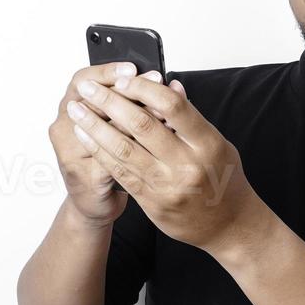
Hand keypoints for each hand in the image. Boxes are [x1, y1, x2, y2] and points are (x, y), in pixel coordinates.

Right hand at [49, 62, 183, 227]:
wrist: (93, 202)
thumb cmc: (105, 159)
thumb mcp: (114, 125)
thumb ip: (130, 104)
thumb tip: (165, 84)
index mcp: (69, 107)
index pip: (83, 78)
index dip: (109, 72)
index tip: (135, 67)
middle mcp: (64, 126)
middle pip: (89, 97)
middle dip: (126, 89)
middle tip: (154, 81)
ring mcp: (70, 151)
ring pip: (100, 126)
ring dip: (134, 114)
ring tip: (161, 109)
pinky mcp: (84, 175)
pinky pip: (109, 157)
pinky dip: (134, 147)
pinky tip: (156, 141)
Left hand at [66, 71, 261, 255]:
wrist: (227, 226)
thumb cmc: (223, 180)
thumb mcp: (216, 143)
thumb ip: (190, 118)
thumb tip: (168, 86)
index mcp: (207, 143)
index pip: (171, 105)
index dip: (142, 88)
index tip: (123, 78)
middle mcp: (187, 164)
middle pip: (141, 124)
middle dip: (109, 101)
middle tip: (88, 87)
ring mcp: (168, 185)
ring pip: (124, 148)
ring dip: (95, 126)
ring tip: (77, 110)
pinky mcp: (152, 202)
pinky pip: (121, 172)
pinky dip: (100, 151)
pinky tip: (86, 137)